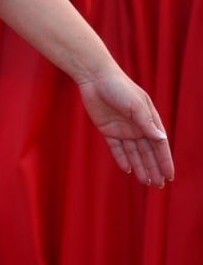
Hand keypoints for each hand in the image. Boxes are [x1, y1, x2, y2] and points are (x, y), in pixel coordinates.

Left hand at [77, 67, 174, 186]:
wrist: (95, 78)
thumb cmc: (119, 87)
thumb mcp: (135, 105)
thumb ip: (147, 123)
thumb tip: (162, 140)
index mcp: (149, 119)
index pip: (159, 145)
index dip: (165, 161)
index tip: (170, 176)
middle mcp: (138, 127)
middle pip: (147, 152)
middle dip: (154, 169)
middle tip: (158, 186)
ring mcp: (123, 129)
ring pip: (133, 153)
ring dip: (140, 167)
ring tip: (145, 182)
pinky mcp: (108, 130)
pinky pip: (117, 148)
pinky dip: (122, 159)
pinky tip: (128, 170)